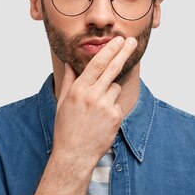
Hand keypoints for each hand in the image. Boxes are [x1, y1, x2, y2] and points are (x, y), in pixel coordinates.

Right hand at [51, 36, 137, 167]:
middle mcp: (93, 96)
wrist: (75, 154)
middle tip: (132, 40)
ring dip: (109, 92)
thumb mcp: (63, 102)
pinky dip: (112, 107)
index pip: (96, 65)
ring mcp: (106, 106)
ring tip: (96, 109)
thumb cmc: (66, 128)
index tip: (117, 40)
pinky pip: (117, 103)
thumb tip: (70, 63)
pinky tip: (101, 119)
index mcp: (78, 90)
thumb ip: (69, 81)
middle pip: (112, 68)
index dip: (109, 50)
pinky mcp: (116, 116)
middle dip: (123, 52)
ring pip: (115, 87)